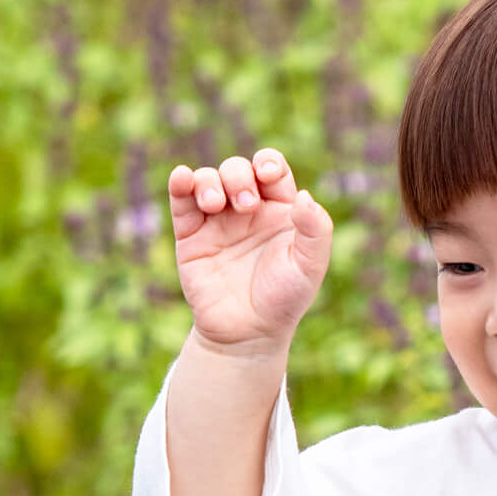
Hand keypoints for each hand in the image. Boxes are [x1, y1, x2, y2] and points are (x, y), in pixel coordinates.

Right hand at [167, 149, 333, 355]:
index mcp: (279, 210)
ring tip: (214, 206)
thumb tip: (304, 196)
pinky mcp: (190, 235)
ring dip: (210, 182)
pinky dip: (180, 183)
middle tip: (245, 205)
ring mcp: (216, 220)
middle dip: (238, 177)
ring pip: (208, 179)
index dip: (268, 163)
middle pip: (237, 169)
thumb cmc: (284, 299)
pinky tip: (182, 177)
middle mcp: (247, 210)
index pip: (271, 170)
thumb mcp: (310, 265)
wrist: (247, 332)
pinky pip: (181, 201)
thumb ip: (316, 230)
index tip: (267, 175)